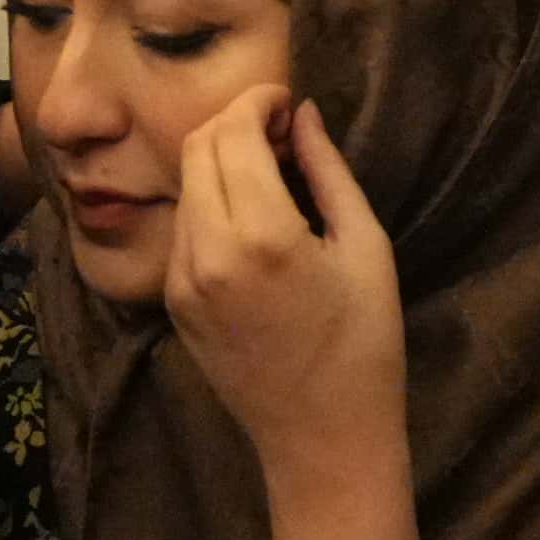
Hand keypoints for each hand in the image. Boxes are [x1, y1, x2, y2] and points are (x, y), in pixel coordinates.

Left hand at [169, 90, 420, 539]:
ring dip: (221, 161)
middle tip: (282, 130)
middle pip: (199, 149)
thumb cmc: (366, 346)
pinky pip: (184, 228)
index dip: (257, 103)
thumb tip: (305, 114)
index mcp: (259, 234)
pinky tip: (253, 217)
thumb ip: (329, 173)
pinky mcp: (172, 299)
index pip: (232, 133)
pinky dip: (211, 203)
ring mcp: (180, 276)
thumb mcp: (367, 251)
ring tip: (273, 171)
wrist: (322, 438)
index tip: (287, 101)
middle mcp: (206, 249)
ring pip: (186, 185)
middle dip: (235, 123)